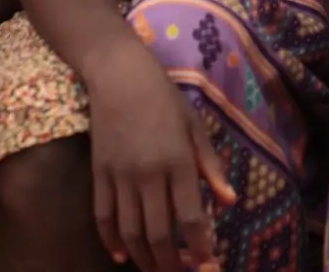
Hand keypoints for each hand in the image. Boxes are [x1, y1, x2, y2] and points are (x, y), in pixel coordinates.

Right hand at [87, 41, 236, 271]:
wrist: (119, 76)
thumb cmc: (164, 98)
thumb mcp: (195, 127)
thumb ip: (210, 166)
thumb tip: (229, 201)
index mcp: (178, 161)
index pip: (191, 217)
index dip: (199, 247)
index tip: (207, 264)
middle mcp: (148, 174)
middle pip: (159, 233)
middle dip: (171, 263)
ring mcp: (120, 176)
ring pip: (130, 231)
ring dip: (144, 258)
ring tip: (155, 271)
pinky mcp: (99, 174)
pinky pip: (103, 216)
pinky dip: (111, 241)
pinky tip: (121, 256)